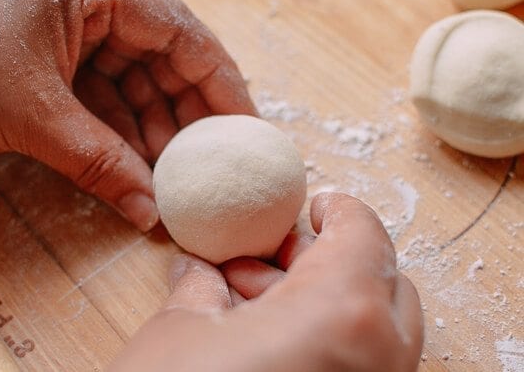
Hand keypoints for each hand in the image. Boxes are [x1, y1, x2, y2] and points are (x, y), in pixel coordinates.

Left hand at [0, 0, 254, 230]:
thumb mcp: (31, 115)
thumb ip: (98, 162)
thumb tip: (149, 212)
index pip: (180, 32)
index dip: (220, 83)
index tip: (245, 131)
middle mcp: (90, 3)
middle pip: (164, 62)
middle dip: (185, 119)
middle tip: (210, 169)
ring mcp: (73, 35)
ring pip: (136, 87)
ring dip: (152, 137)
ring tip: (173, 184)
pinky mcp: (56, 66)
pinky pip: (105, 102)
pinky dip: (120, 139)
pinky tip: (136, 175)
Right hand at [110, 193, 422, 371]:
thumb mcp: (178, 333)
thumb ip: (200, 287)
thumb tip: (199, 270)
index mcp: (340, 315)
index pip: (363, 234)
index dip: (340, 210)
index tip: (317, 205)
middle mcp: (377, 362)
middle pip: (381, 282)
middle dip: (331, 259)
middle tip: (279, 256)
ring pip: (375, 331)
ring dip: (324, 301)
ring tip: (255, 297)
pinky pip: (359, 368)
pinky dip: (326, 343)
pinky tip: (265, 341)